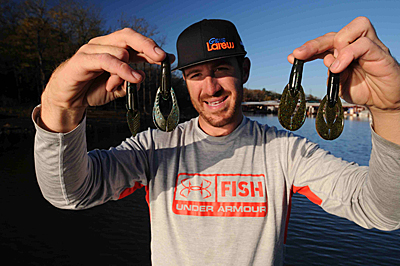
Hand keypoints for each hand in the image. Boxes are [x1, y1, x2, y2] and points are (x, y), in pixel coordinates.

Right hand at [41, 28, 173, 131]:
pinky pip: (106, 60)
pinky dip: (122, 69)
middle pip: (128, 36)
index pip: (135, 41)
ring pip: (119, 50)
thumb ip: (131, 81)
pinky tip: (133, 77)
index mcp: (113, 48)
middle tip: (161, 57)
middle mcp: (103, 45)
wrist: (68, 99)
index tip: (168, 58)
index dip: (152, 48)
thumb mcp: (118, 88)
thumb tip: (144, 77)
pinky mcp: (82, 60)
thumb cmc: (92, 89)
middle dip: (147, 45)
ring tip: (134, 80)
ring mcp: (91, 50)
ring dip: (130, 68)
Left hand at [288, 16, 399, 143]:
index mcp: (343, 52)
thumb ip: (333, 75)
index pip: (324, 44)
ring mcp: (370, 47)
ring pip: (353, 28)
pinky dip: (348, 54)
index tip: (292, 58)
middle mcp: (356, 45)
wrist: (385, 103)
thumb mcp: (341, 86)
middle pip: (334, 34)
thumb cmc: (364, 91)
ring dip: (336, 45)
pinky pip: (364, 44)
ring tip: (331, 66)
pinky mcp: (381, 53)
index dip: (308, 49)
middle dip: (313, 44)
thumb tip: (327, 61)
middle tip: (298, 55)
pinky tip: (339, 68)